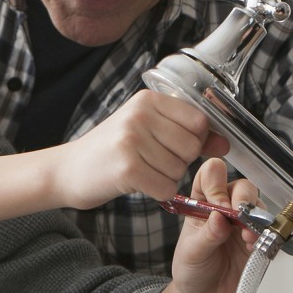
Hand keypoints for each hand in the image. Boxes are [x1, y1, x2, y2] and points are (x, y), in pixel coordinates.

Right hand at [56, 90, 229, 210]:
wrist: (68, 170)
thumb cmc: (111, 150)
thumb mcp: (147, 131)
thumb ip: (187, 134)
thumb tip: (225, 143)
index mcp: (147, 100)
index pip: (198, 121)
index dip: (194, 140)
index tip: (174, 146)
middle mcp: (140, 115)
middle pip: (191, 147)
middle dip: (179, 161)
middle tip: (152, 161)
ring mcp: (132, 140)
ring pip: (180, 169)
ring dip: (166, 177)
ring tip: (141, 170)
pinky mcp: (127, 168)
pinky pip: (167, 187)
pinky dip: (158, 192)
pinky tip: (139, 183)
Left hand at [154, 158, 257, 292]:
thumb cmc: (192, 270)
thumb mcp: (191, 252)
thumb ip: (206, 234)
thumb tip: (220, 217)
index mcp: (202, 202)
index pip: (210, 175)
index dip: (215, 183)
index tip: (216, 204)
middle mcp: (225, 208)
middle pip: (241, 185)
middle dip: (241, 198)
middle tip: (235, 215)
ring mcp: (245, 223)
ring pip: (258, 204)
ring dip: (255, 216)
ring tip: (245, 236)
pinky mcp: (260, 240)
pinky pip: (271, 229)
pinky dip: (266, 233)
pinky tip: (253, 244)